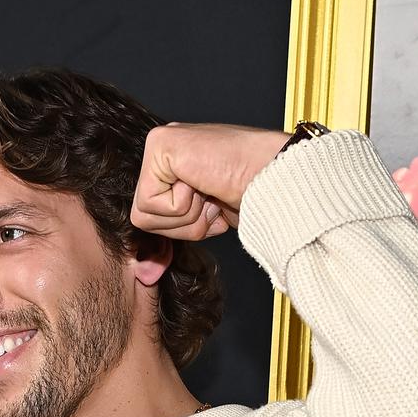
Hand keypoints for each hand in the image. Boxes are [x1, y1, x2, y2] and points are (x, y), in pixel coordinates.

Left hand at [130, 123, 292, 240]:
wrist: (274, 177)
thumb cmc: (251, 193)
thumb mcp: (205, 217)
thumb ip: (176, 227)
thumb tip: (146, 271)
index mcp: (172, 166)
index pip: (150, 217)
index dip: (183, 227)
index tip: (212, 205)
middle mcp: (163, 153)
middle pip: (143, 219)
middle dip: (182, 224)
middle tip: (210, 198)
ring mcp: (159, 145)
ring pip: (145, 214)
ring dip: (186, 215)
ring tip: (209, 190)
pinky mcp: (160, 145)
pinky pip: (152, 202)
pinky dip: (183, 205)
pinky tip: (204, 182)